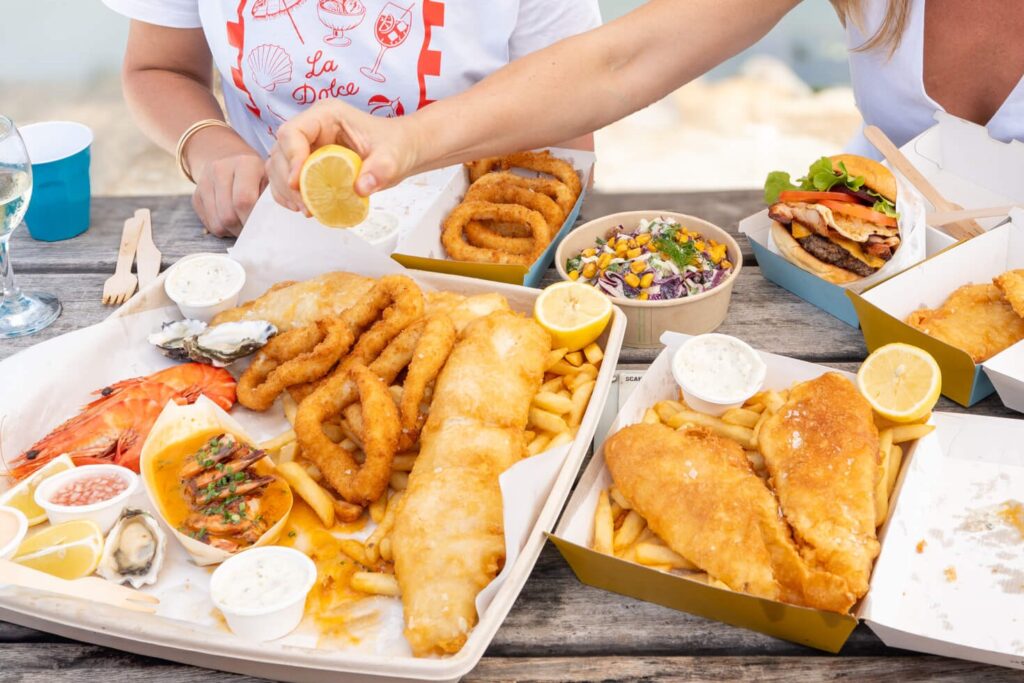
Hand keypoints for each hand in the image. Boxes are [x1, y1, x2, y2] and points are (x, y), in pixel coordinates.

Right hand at [187, 128, 267, 236]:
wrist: (228, 157)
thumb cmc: (257, 174)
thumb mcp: (270, 178)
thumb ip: (272, 197)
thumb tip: (275, 222)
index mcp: (245, 163)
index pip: (244, 200)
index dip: (252, 219)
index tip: (262, 226)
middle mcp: (220, 169)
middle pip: (228, 215)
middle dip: (243, 229)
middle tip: (254, 231)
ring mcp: (204, 181)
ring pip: (217, 223)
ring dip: (233, 232)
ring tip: (245, 226)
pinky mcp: (196, 195)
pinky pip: (209, 224)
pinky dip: (223, 229)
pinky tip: (233, 221)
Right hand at [267, 100, 419, 213]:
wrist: (400, 151)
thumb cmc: (395, 146)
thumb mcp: (392, 157)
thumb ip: (380, 170)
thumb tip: (360, 188)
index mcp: (326, 116)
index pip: (293, 132)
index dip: (291, 158)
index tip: (297, 183)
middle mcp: (311, 128)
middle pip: (280, 151)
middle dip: (287, 180)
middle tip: (306, 206)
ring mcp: (307, 146)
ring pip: (279, 167)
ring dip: (286, 191)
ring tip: (307, 210)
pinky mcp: (308, 163)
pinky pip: (286, 179)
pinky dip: (289, 196)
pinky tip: (305, 208)